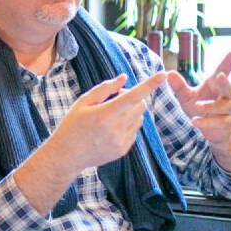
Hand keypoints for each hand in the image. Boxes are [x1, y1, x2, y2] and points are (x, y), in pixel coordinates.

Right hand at [49, 71, 165, 171]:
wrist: (68, 155)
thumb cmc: (73, 124)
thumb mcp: (83, 102)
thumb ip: (104, 88)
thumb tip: (124, 78)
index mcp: (105, 114)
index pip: (133, 96)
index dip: (149, 84)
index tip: (162, 75)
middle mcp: (116, 128)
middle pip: (140, 106)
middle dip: (133, 98)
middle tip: (116, 97)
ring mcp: (121, 141)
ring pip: (139, 118)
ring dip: (131, 112)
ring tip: (111, 114)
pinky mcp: (123, 150)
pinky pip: (134, 131)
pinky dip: (127, 125)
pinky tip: (110, 129)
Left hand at [167, 52, 230, 144]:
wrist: (213, 131)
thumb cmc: (201, 109)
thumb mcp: (187, 97)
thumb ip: (179, 86)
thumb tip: (168, 72)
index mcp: (216, 85)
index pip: (223, 72)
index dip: (227, 63)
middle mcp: (228, 95)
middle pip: (228, 87)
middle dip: (224, 82)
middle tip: (220, 76)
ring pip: (221, 106)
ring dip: (209, 106)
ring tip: (196, 106)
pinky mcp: (229, 123)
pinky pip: (218, 121)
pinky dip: (206, 121)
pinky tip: (194, 121)